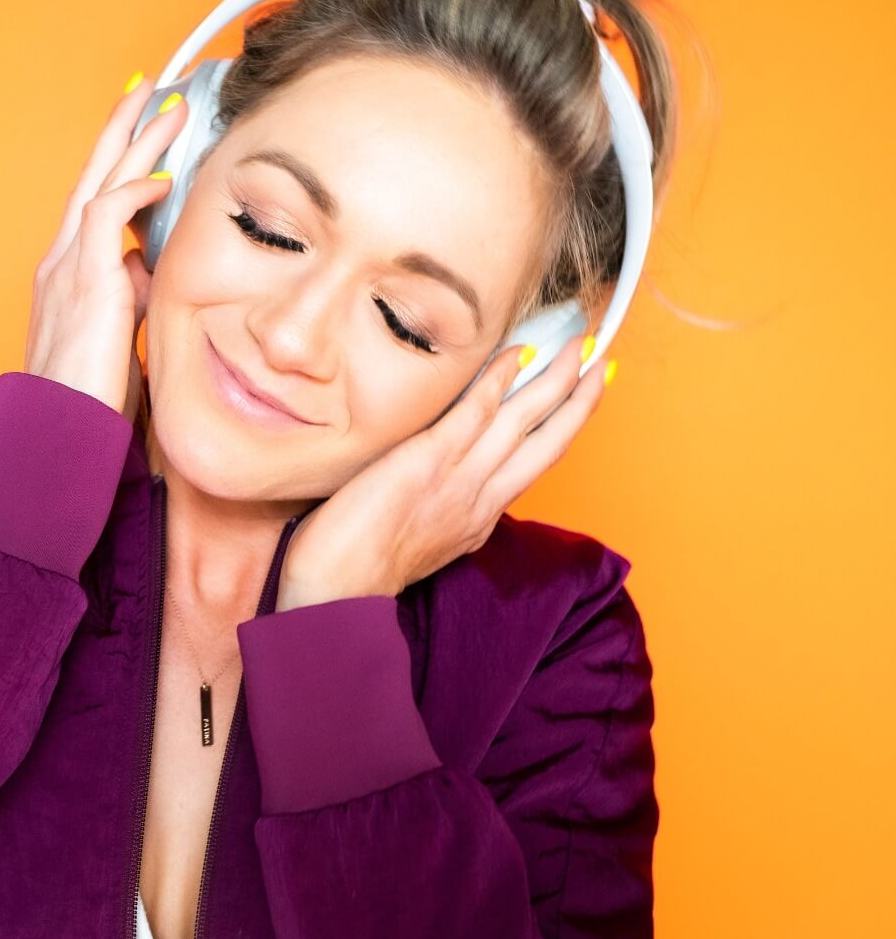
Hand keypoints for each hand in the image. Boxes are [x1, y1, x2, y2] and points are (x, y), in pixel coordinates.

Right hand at [24, 75, 185, 418]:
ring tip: (169, 107)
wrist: (59, 437)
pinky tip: (164, 178)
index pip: (95, 203)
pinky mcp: (84, 281)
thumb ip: (131, 297)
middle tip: (152, 88)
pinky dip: (134, 190)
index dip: (121, 165)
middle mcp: (61, 262)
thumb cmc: (89, 401)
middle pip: (93, 176)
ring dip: (136, 142)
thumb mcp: (119, 337)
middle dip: (124, 128)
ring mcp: (68, 268)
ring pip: (101, 183)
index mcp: (68, 276)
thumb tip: (148, 270)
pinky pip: (105, 215)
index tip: (147, 133)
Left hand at [277, 333, 613, 607]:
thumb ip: (437, 511)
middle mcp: (481, 499)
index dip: (559, 432)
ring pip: (524, 422)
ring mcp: (460, 478)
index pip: (530, 466)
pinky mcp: (431, 459)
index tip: (577, 404)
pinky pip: (476, 410)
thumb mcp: (416, 542)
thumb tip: (435, 485)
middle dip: (580, 402)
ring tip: (578, 347)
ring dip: (556, 381)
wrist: (337, 591)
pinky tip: (519, 352)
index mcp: (478, 520)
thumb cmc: (357, 569)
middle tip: (601, 362)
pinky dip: (500, 378)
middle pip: (548, 444)